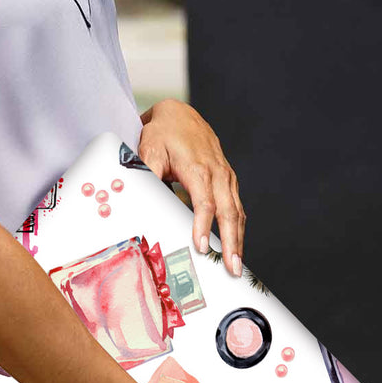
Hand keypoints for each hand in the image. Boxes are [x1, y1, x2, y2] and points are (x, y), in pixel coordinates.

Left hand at [138, 99, 245, 276]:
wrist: (180, 114)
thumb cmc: (163, 132)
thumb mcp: (150, 147)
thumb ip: (149, 172)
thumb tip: (143, 194)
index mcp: (198, 167)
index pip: (204, 202)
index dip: (202, 226)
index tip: (199, 247)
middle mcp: (217, 172)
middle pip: (228, 212)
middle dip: (231, 243)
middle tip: (232, 269)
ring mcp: (226, 175)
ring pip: (237, 212)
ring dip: (238, 239)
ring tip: (236, 265)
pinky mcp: (228, 178)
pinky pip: (237, 205)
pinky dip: (238, 227)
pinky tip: (235, 244)